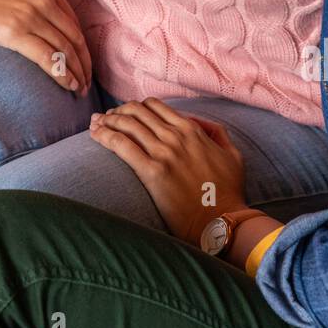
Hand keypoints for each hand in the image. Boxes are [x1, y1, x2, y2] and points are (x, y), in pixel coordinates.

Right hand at [0, 0, 91, 93]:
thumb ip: (34, 2)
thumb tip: (48, 29)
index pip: (75, 22)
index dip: (83, 48)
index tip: (85, 65)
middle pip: (74, 37)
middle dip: (84, 64)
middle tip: (87, 84)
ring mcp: (30, 13)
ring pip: (65, 49)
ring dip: (76, 73)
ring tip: (79, 90)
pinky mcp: (14, 31)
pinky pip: (48, 57)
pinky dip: (62, 74)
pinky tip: (68, 86)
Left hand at [89, 98, 247, 243]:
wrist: (222, 221)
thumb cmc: (228, 192)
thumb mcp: (232, 155)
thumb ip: (217, 133)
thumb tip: (200, 123)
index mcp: (191, 130)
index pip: (154, 106)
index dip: (134, 107)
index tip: (124, 114)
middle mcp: (175, 136)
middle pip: (136, 112)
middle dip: (116, 111)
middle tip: (104, 118)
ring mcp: (163, 153)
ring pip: (126, 125)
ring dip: (106, 121)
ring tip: (94, 125)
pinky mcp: (152, 172)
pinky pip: (122, 145)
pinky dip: (105, 136)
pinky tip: (95, 135)